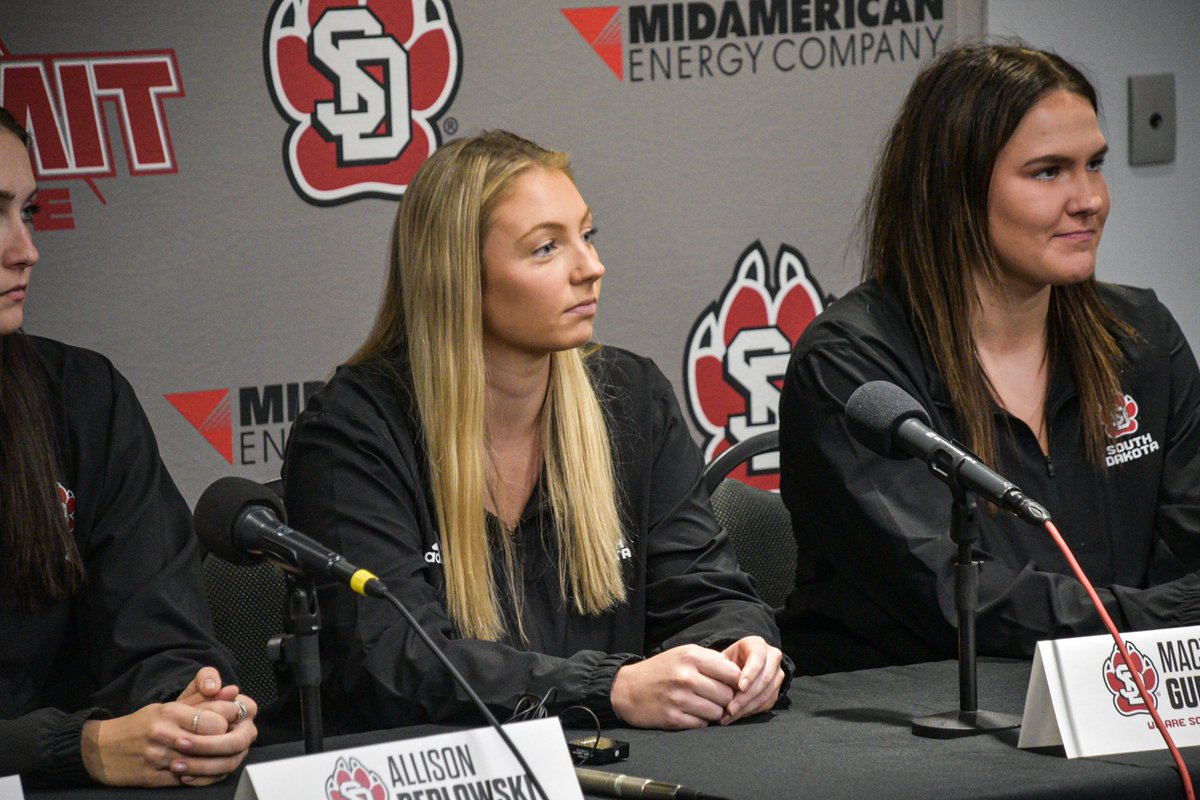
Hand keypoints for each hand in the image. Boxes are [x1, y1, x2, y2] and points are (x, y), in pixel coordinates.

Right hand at [80, 667, 256, 786]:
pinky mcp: (153, 778)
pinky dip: (202, 777)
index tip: (236, 721)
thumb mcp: (166, 706)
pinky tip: (207, 770)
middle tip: (234, 739)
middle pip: (212, 740)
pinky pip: (188, 781)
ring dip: (217, 761)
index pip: (215, 718)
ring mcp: (158, 758)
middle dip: (227, 740)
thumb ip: (200, 699)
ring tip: (225, 755)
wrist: (99, 750)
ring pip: (202, 763)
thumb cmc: (139, 725)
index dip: (230, 720)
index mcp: (169, 713)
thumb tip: (232, 690)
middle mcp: (164, 734)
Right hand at [610, 644, 741, 728]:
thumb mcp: (684, 654)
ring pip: (717, 712)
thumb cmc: (661, 670)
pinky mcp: (672, 718)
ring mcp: (679, 698)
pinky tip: (690, 712)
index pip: (732, 673)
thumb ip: (711, 660)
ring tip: (702, 704)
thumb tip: (741, 674)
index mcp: (691, 656)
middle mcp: (686, 676)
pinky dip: (700, 721)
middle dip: (725, 699)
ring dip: (713, 712)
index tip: (730, 685)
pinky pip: (702, 724)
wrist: (627, 688)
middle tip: (714, 697)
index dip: (735, 681)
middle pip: (727, 695)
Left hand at [719, 636, 784, 723]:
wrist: (738, 665)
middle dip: (746, 696)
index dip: (750, 673)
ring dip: (747, 707)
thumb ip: (722, 668)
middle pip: (764, 679)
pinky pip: (766, 703)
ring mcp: (777, 674)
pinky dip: (751, 711)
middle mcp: (772, 657)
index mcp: (758, 645)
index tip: (740, 687)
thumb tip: (721, 686)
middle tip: (730, 709)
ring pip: (766, 694)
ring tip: (729, 716)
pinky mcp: (777, 690)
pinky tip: (736, 716)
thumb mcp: (722, 658)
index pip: (758, 658)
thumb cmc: (727, 661)